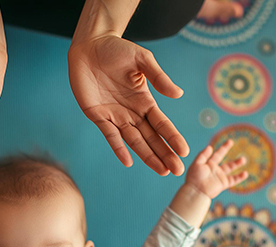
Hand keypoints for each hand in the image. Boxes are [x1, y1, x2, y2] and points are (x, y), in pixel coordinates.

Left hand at [68, 35, 187, 175]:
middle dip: (164, 154)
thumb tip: (178, 95)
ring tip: (161, 170)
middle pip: (151, 137)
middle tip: (177, 171)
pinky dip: (118, 148)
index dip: (172, 137)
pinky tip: (128, 161)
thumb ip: (158, 78)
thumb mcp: (142, 61)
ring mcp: (115, 116)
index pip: (162, 123)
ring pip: (134, 141)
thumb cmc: (117, 50)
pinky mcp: (97, 115)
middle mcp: (132, 112)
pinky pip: (110, 135)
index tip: (184, 152)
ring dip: (147, 156)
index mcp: (145, 100)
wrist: (90, 46)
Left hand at [184, 139, 248, 198]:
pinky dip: (240, 177)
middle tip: (232, 142)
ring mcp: (219, 176)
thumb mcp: (197, 164)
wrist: (196, 191)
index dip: (223, 148)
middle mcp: (214, 169)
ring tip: (243, 159)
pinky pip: (233, 179)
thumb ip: (203, 155)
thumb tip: (210, 147)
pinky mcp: (223, 183)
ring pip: (230, 168)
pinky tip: (245, 173)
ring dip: (237, 163)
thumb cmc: (194, 177)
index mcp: (208, 164)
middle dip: (226, 150)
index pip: (217, 154)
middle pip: (223, 157)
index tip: (230, 141)